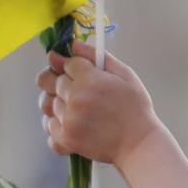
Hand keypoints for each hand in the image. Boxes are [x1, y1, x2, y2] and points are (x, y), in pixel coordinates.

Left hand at [37, 41, 160, 164]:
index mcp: (89, 79)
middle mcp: (75, 99)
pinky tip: (72, 123)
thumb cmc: (135, 108)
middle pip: (51, 81)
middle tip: (78, 91)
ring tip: (77, 109)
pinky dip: (56, 123)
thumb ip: (96, 56)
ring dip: (59, 103)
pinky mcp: (65, 139)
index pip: (66, 63)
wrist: (139, 143)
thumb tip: (73, 44)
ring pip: (48, 103)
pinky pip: (48, 125)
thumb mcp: (124, 75)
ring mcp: (68, 120)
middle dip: (62, 82)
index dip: (74, 67)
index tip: (83, 74)